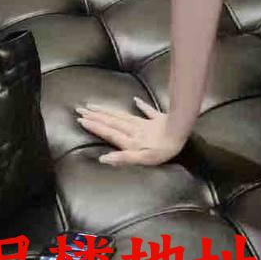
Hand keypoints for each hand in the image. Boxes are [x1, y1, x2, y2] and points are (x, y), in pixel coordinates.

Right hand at [73, 95, 187, 166]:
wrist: (180, 132)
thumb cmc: (162, 150)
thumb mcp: (142, 159)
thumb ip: (122, 158)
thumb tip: (103, 158)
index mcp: (130, 140)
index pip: (108, 132)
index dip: (94, 126)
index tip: (81, 119)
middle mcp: (134, 130)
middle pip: (111, 121)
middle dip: (96, 115)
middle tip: (81, 108)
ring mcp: (145, 123)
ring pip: (122, 115)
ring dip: (108, 111)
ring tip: (96, 105)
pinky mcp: (157, 119)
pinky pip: (147, 111)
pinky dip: (141, 105)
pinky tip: (135, 99)